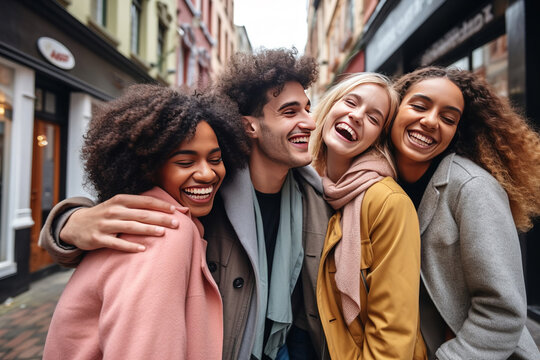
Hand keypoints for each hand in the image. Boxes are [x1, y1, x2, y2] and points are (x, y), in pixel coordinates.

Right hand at [59, 194, 178, 251]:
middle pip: (141, 214)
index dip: (161, 205)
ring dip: (148, 230)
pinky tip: (142, 249)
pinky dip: (130, 246)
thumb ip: (139, 207)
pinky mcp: (98, 239)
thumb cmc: (105, 215)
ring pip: (130, 227)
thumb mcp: (119, 206)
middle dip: (160, 218)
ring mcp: (105, 225)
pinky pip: (116, 243)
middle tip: (176, 224)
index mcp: (120, 200)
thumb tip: (167, 209)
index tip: (176, 211)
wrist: (75, 225)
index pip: (145, 201)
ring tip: (163, 233)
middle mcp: (113, 210)